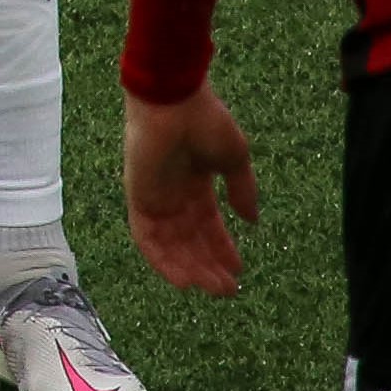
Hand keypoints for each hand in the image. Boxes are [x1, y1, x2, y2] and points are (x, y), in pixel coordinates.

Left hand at [123, 85, 260, 295]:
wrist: (175, 99)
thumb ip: (243, 190)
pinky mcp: (138, 197)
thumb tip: (253, 221)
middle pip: (189, 240)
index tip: (239, 270)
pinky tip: (184, 280)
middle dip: (209, 266)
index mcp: (195, 183)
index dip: (222, 248)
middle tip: (229, 290)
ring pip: (170, 245)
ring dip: (190, 269)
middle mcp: (172, 194)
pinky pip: (146, 237)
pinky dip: (162, 261)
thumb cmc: (205, 121)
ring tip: (213, 289)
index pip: (207, 225)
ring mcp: (154, 196)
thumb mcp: (234, 159)